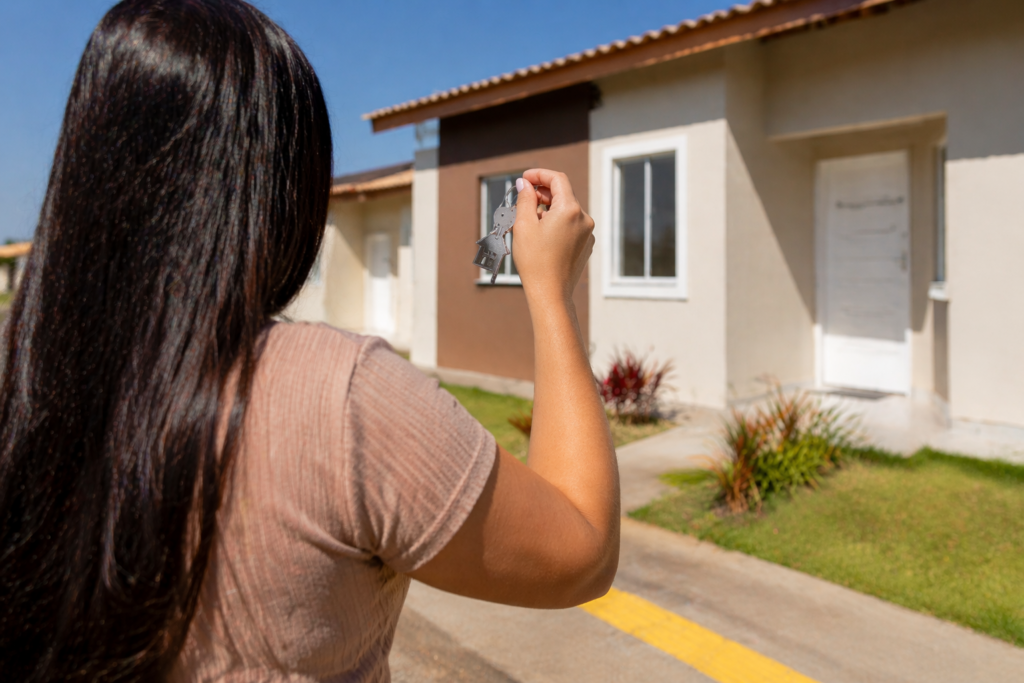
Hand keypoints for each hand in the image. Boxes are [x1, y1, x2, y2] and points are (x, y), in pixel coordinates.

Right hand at [511, 169, 594, 305]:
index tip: (525, 178)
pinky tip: (541, 236)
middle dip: (541, 194)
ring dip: (548, 210)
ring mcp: (587, 233)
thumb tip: (525, 183)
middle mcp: (584, 218)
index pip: (557, 179)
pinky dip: (556, 224)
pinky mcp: (586, 245)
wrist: (550, 293)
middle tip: (522, 201)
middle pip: (562, 195)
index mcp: (570, 210)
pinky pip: (570, 226)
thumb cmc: (535, 261)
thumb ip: (525, 199)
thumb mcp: (524, 225)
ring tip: (529, 223)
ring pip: (566, 211)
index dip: (539, 174)